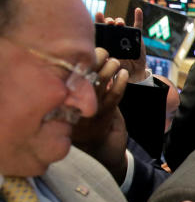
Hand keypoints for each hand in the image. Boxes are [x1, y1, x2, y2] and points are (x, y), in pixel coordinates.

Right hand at [72, 47, 128, 182]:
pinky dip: (120, 84)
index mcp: (65, 98)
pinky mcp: (105, 117)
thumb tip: (98, 62)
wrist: (101, 153)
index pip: (71, 75)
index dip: (81, 61)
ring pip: (99, 85)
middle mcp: (74, 104)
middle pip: (83, 76)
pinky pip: (113, 97)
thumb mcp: (87, 103)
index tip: (88, 49)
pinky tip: (123, 75)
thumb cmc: (92, 125)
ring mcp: (89, 111)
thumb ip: (90, 86)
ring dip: (108, 70)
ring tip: (114, 62)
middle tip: (102, 51)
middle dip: (93, 61)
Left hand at [96, 9, 146, 81]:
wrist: (134, 71)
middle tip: (109, 23)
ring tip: (119, 23)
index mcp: (106, 40)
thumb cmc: (119, 67)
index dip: (99, 20)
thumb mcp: (110, 63)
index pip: (100, 28)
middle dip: (109, 21)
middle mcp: (114, 35)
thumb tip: (98, 55)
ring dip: (119, 20)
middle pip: (110, 24)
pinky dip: (138, 17)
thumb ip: (105, 59)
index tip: (99, 14)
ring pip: (120, 23)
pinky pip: (138, 25)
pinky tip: (137, 10)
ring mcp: (126, 35)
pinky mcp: (136, 37)